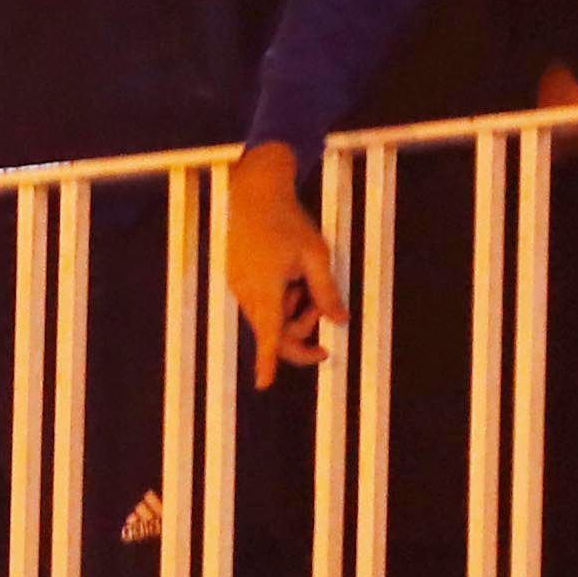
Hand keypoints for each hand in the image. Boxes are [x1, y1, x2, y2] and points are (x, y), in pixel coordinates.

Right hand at [220, 144, 344, 388]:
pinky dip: (278, 300)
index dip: (268, 361)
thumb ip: (327, 292)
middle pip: (272, 332)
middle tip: (322, 313)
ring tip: (303, 283)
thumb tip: (340, 321)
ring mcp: (239, 285)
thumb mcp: (316, 256)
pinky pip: (259, 302)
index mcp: (267, 287)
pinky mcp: (237, 277)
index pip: (269, 334)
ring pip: (266, 317)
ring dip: (290, 312)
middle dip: (300, 331)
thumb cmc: (287, 221)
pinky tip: (287, 275)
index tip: (264, 384)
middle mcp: (248, 291)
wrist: (254, 193)